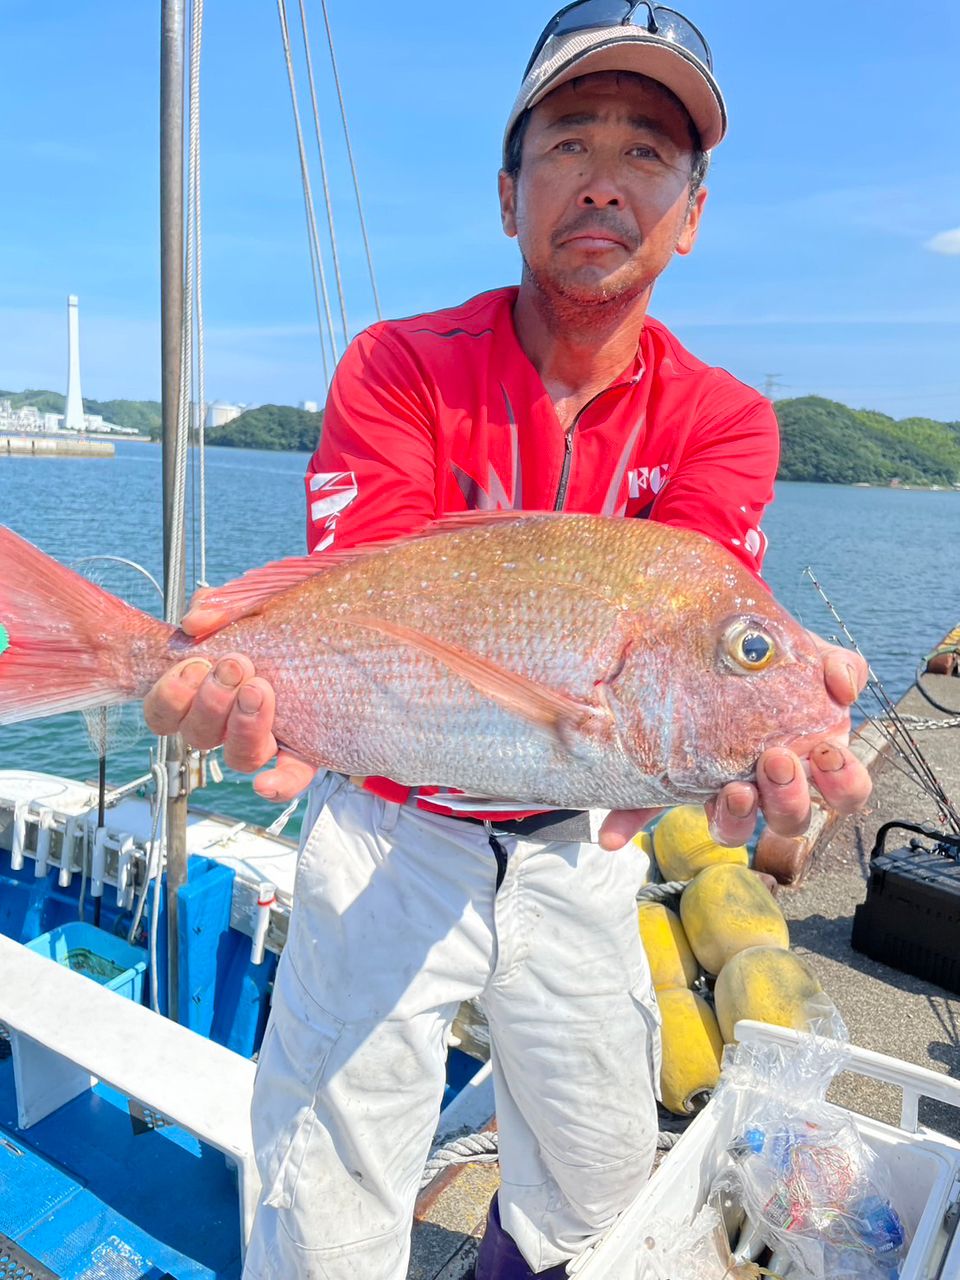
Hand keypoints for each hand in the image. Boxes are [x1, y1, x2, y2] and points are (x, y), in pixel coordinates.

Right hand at [142, 590, 316, 801]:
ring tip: (259, 689)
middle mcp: (230, 719)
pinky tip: (267, 783)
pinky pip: (290, 777)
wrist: (341, 614)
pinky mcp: (306, 747)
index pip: (166, 711)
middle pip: (199, 735)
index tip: (194, 664)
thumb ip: (221, 604)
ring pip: (239, 756)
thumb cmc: (286, 611)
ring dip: (241, 727)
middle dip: (210, 701)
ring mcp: (267, 736)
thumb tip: (193, 622)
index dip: (171, 696)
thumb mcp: (251, 598)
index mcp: (205, 687)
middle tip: (234, 665)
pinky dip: (278, 784)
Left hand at [597, 637, 871, 851]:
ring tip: (732, 790)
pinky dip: (628, 822)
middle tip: (775, 761)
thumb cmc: (777, 664)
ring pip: (736, 830)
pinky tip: (610, 833)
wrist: (721, 645)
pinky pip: (647, 810)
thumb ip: (834, 666)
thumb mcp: (811, 657)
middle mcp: (769, 788)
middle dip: (790, 799)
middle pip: (794, 820)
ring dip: (735, 818)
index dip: (842, 784)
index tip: (827, 753)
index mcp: (811, 761)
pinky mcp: (673, 787)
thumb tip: (845, 682)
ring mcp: (723, 792)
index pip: (843, 792)